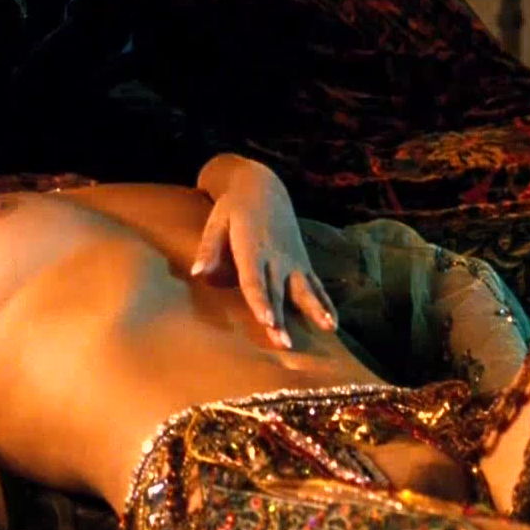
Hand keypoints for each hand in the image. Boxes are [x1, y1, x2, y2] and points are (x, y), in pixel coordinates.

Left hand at [192, 155, 337, 347]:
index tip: (267, 320)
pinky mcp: (302, 262)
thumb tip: (196, 273)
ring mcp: (292, 260)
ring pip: (304, 289)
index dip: (260, 301)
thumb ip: (209, 248)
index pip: (255, 280)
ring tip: (327, 328)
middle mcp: (275, 256)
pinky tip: (333, 324)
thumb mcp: (217, 221)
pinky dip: (325, 303)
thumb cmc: (233, 207)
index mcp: (251, 248)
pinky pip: (316, 285)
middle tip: (284, 343)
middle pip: (278, 292)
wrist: (263, 186)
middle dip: (281, 318)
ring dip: (314, 310)